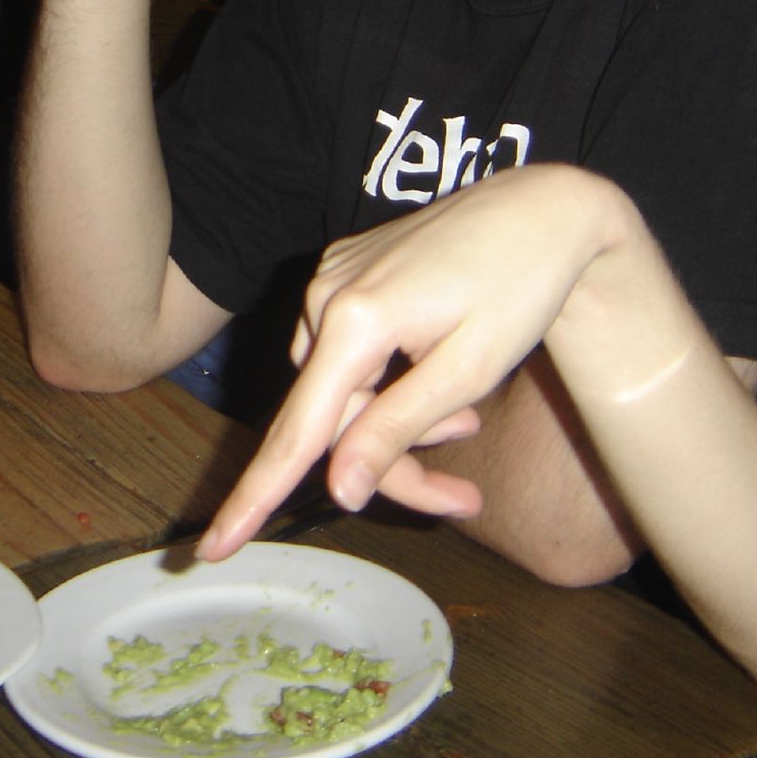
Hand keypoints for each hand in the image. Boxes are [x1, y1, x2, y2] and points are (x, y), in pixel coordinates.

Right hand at [198, 165, 645, 558]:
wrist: (543, 209)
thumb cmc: (520, 288)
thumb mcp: (468, 372)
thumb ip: (395, 429)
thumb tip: (339, 490)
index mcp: (355, 319)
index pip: (298, 430)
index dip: (256, 496)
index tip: (213, 548)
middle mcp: (326, 294)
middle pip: (331, 418)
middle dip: (391, 465)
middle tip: (463, 498)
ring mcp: (332, 277)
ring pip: (339, 389)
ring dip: (393, 422)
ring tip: (467, 422)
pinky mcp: (346, 269)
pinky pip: (346, 350)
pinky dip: (385, 380)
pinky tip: (435, 373)